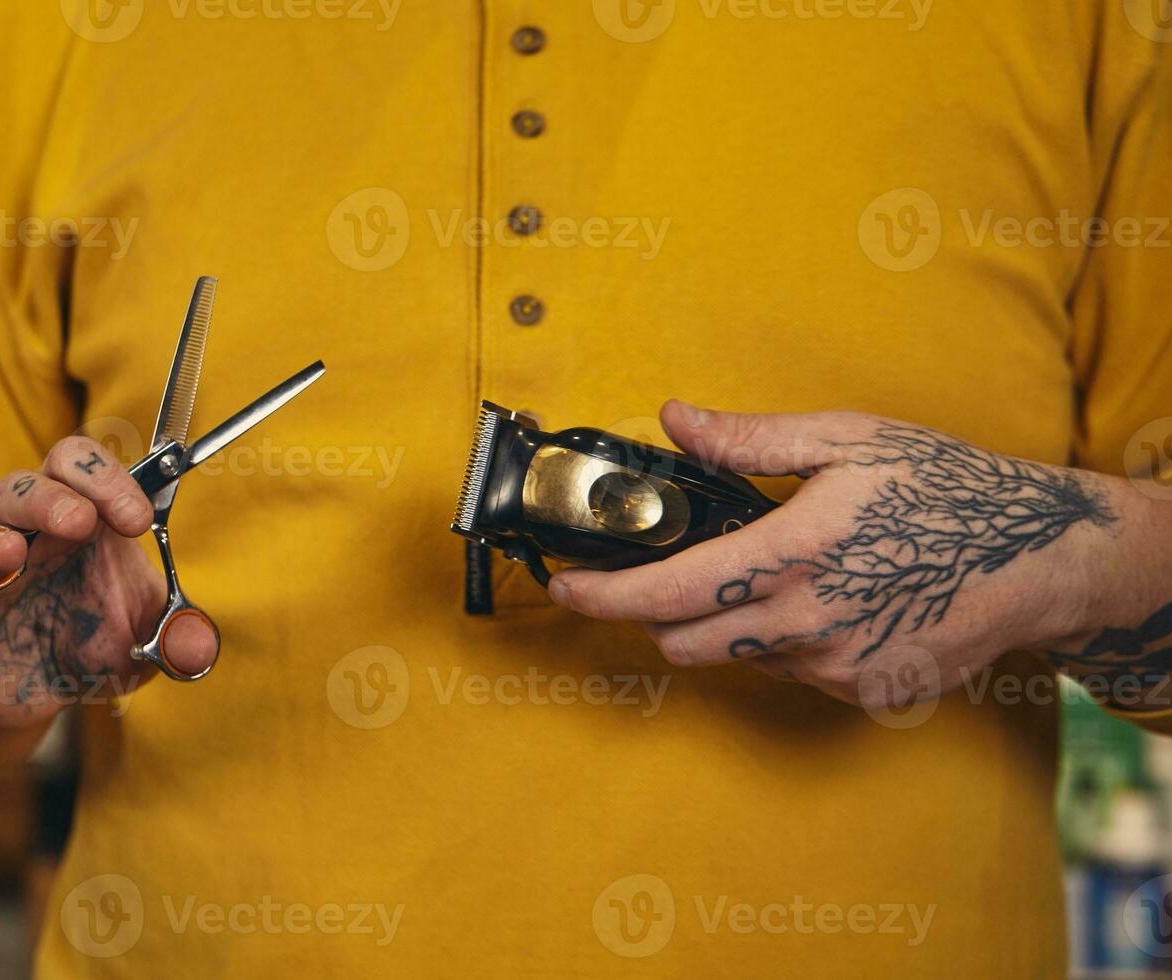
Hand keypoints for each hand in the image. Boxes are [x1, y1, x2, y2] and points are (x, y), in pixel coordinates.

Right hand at [0, 436, 218, 729]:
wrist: (31, 698)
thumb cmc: (89, 648)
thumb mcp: (142, 648)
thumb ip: (176, 641)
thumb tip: (198, 648)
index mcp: (80, 523)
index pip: (85, 469)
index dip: (110, 480)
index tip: (138, 520)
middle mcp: (27, 532)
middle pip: (31, 484)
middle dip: (57, 496)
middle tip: (83, 523)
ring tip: (12, 554)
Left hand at [547, 401, 1125, 707]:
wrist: (1039, 558)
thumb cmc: (945, 487)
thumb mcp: (847, 439)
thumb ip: (748, 439)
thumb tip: (675, 420)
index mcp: (793, 554)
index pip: (667, 591)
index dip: (602, 594)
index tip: (563, 585)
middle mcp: (807, 623)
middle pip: (681, 641)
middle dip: (652, 611)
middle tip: (659, 571)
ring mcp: (835, 668)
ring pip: (734, 657)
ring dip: (724, 621)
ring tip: (771, 569)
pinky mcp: (861, 694)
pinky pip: (787, 671)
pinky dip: (780, 640)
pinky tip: (824, 598)